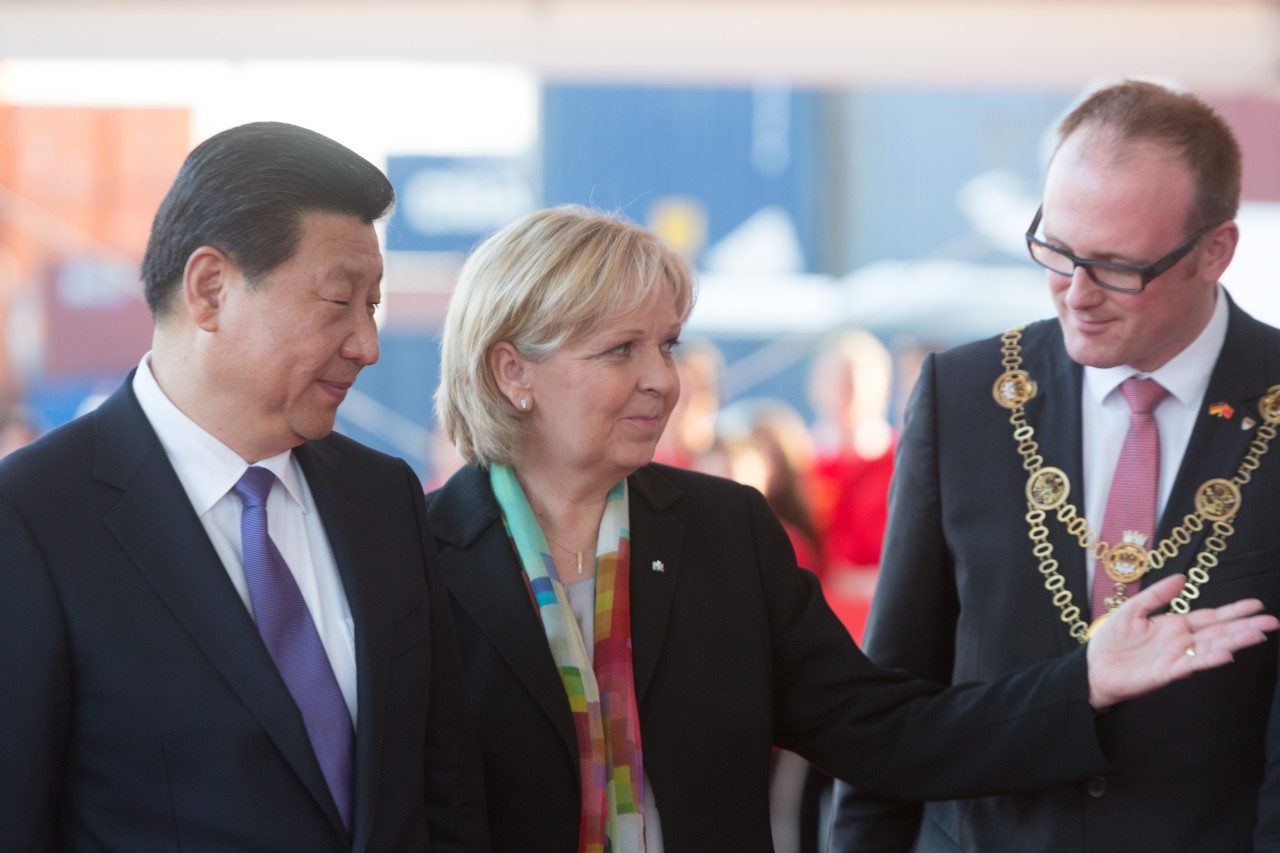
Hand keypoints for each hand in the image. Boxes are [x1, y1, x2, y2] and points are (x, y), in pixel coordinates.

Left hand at [1086, 573, 1279, 708]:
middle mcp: (1181, 641)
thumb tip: (1182, 578)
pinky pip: (1191, 665)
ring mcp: (1176, 657)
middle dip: (1245, 626)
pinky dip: (1208, 660)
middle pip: (1219, 632)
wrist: (1092, 667)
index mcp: (1175, 625)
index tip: (1256, 604)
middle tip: (1272, 621)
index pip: (1210, 617)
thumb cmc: (1111, 641)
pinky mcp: (1166, 672)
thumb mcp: (1132, 609)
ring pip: (1211, 648)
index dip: (1233, 611)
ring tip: (1257, 635)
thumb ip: (1157, 595)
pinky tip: (1225, 654)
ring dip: (1234, 642)